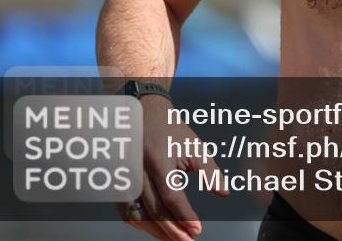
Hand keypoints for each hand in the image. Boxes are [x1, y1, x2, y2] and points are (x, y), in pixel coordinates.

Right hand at [115, 95, 227, 239]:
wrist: (145, 113)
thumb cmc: (172, 131)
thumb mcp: (195, 146)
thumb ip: (209, 171)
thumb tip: (223, 192)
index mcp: (158, 159)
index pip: (171, 196)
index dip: (185, 215)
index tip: (198, 230)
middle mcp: (137, 170)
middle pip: (153, 210)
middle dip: (172, 230)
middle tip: (188, 240)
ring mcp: (124, 177)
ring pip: (136, 215)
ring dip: (155, 232)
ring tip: (175, 239)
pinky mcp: (117, 183)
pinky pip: (126, 211)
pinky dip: (141, 224)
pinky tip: (157, 230)